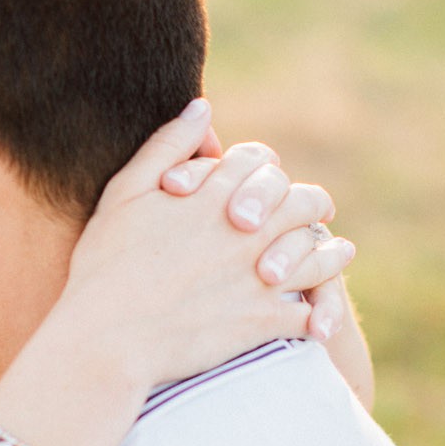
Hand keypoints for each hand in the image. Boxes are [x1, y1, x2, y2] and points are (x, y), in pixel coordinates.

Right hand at [63, 100, 353, 391]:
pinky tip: (324, 312)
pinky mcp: (263, 319)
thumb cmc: (104, 266)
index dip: (267, 170)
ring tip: (340, 252)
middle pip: (299, 203)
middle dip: (310, 204)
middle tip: (317, 211)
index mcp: (213, 194)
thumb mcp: (124, 194)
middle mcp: (245, 229)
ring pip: (315, 254)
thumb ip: (166, 146)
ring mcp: (258, 274)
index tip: (273, 178)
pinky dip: (322, 309)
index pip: (259, 165)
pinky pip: (310, 310)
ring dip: (331, 252)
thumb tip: (204, 107)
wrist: (107, 337)